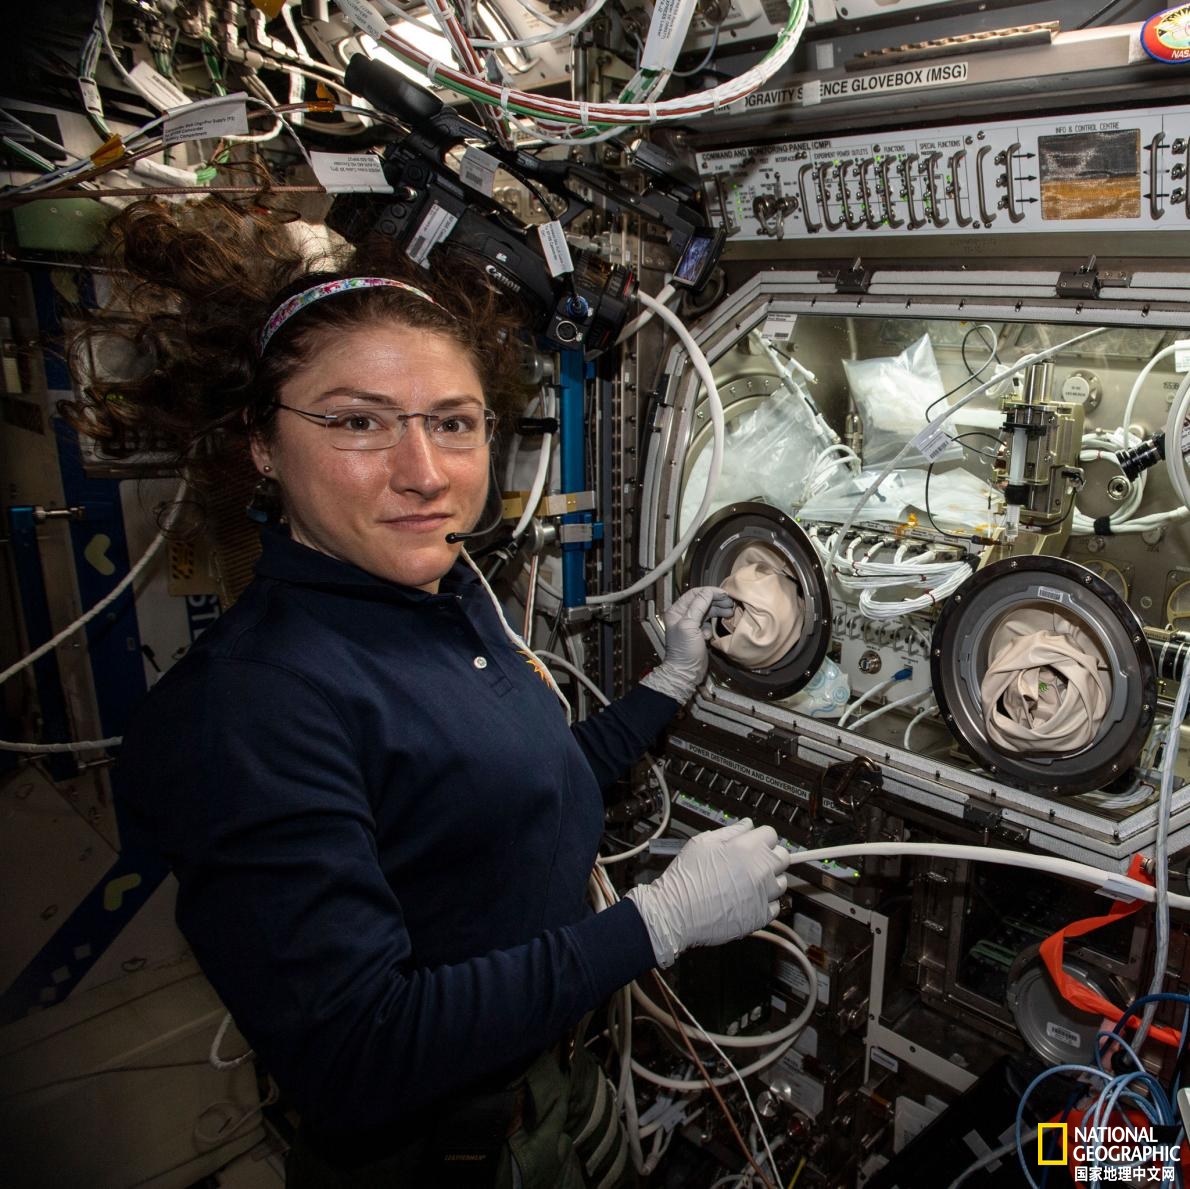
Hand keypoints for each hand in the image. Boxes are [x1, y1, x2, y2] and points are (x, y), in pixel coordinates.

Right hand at [625, 819, 790, 967]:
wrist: (677, 911)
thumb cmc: (686, 877)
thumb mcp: (702, 842)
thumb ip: (730, 832)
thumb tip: (746, 825)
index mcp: (747, 848)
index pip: (771, 834)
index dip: (761, 837)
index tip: (755, 843)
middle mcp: (760, 870)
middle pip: (783, 857)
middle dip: (771, 856)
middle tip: (754, 861)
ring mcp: (763, 895)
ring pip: (782, 882)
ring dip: (770, 880)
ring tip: (750, 882)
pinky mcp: (760, 916)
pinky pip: (775, 906)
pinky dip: (766, 903)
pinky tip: (750, 900)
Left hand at [640, 586, 734, 704]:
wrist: (685, 672)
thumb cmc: (684, 651)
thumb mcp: (690, 626)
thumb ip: (698, 607)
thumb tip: (709, 591)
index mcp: (677, 611)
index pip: (695, 594)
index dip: (710, 592)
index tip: (725, 594)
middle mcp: (683, 615)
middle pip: (702, 601)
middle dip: (717, 601)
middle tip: (731, 604)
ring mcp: (690, 624)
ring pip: (707, 611)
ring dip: (718, 610)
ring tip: (730, 612)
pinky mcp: (698, 633)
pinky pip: (708, 622)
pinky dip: (713, 623)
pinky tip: (714, 631)